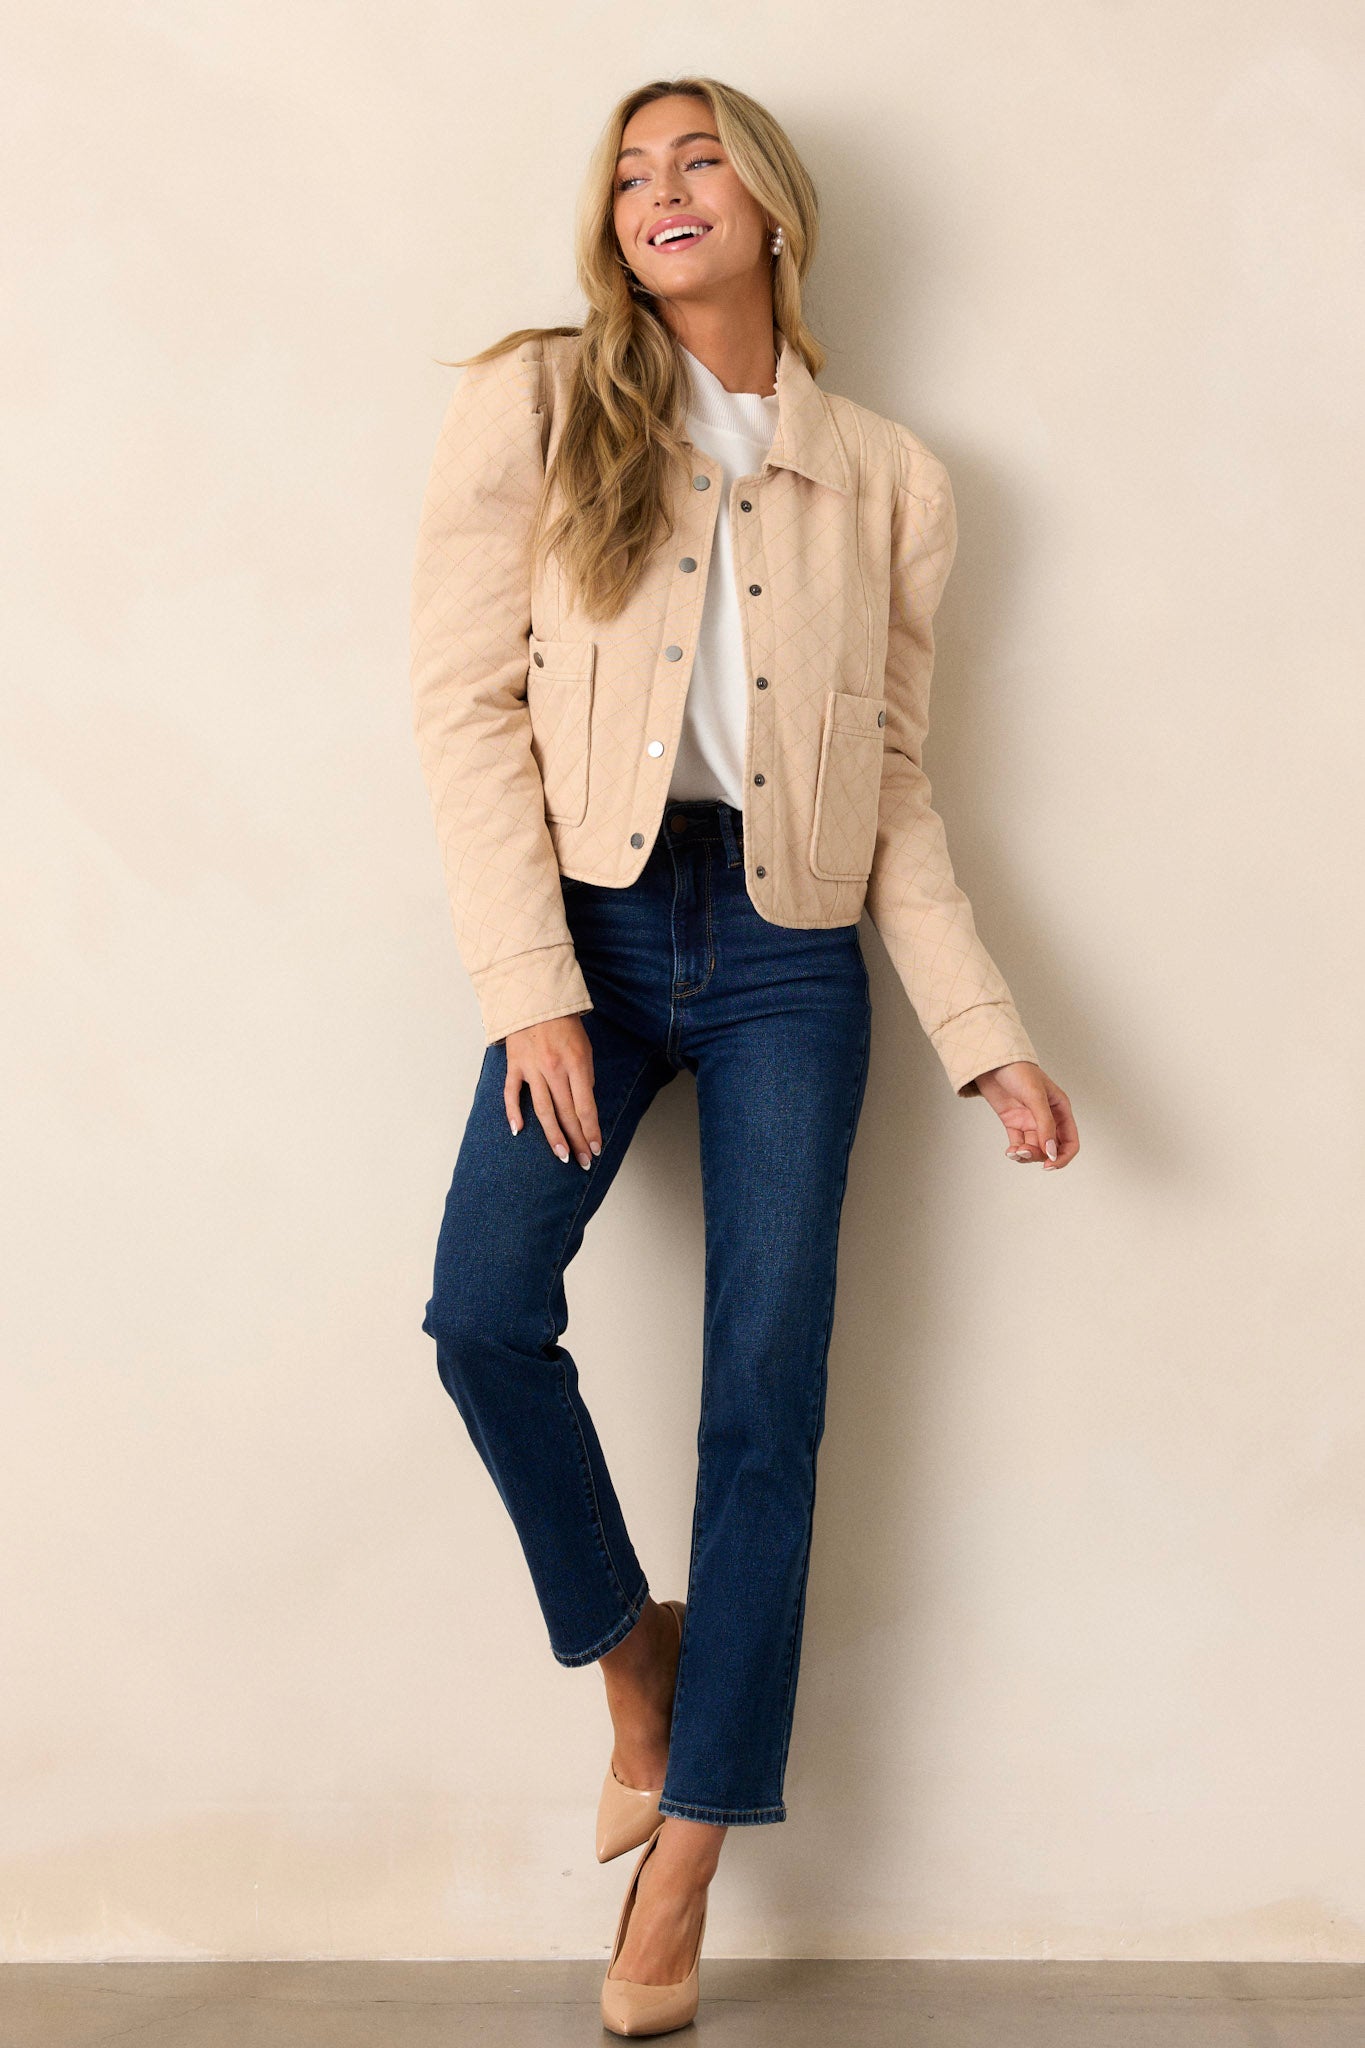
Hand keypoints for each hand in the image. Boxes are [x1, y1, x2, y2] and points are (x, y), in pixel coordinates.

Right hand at [504, 1013, 601, 1168]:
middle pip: (567, 1113)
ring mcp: (531, 1068)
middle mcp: (554, 1069)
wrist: (535, 998)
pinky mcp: (514, 1065)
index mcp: (576, 1063)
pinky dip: (514, 1112)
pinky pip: (512, 1093)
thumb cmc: (564, 1023)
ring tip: (561, 1155)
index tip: (596, 1148)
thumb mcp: (585, 1047)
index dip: (591, 1130)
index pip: (585, 1106)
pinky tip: (518, 1130)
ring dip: (553, 1136)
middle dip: (577, 1140)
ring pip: (543, 1110)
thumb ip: (585, 1076)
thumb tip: (584, 1105)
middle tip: (582, 1161)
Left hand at [972, 1061, 1077, 1170]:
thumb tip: (1051, 1152)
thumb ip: (1045, 1125)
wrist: (991, 1062)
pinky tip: (1010, 1151)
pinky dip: (1016, 1151)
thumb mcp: (1035, 1096)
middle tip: (1025, 1152)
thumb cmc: (1018, 1071)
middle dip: (1039, 1155)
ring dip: (1026, 1155)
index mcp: (1060, 1109)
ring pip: (1034, 1148)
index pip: (1070, 1141)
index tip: (1049, 1165)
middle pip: (1051, 1149)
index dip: (1062, 1157)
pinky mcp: (1013, 1122)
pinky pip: (1019, 1144)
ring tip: (1015, 1150)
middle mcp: (1048, 1117)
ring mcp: (1030, 1121)